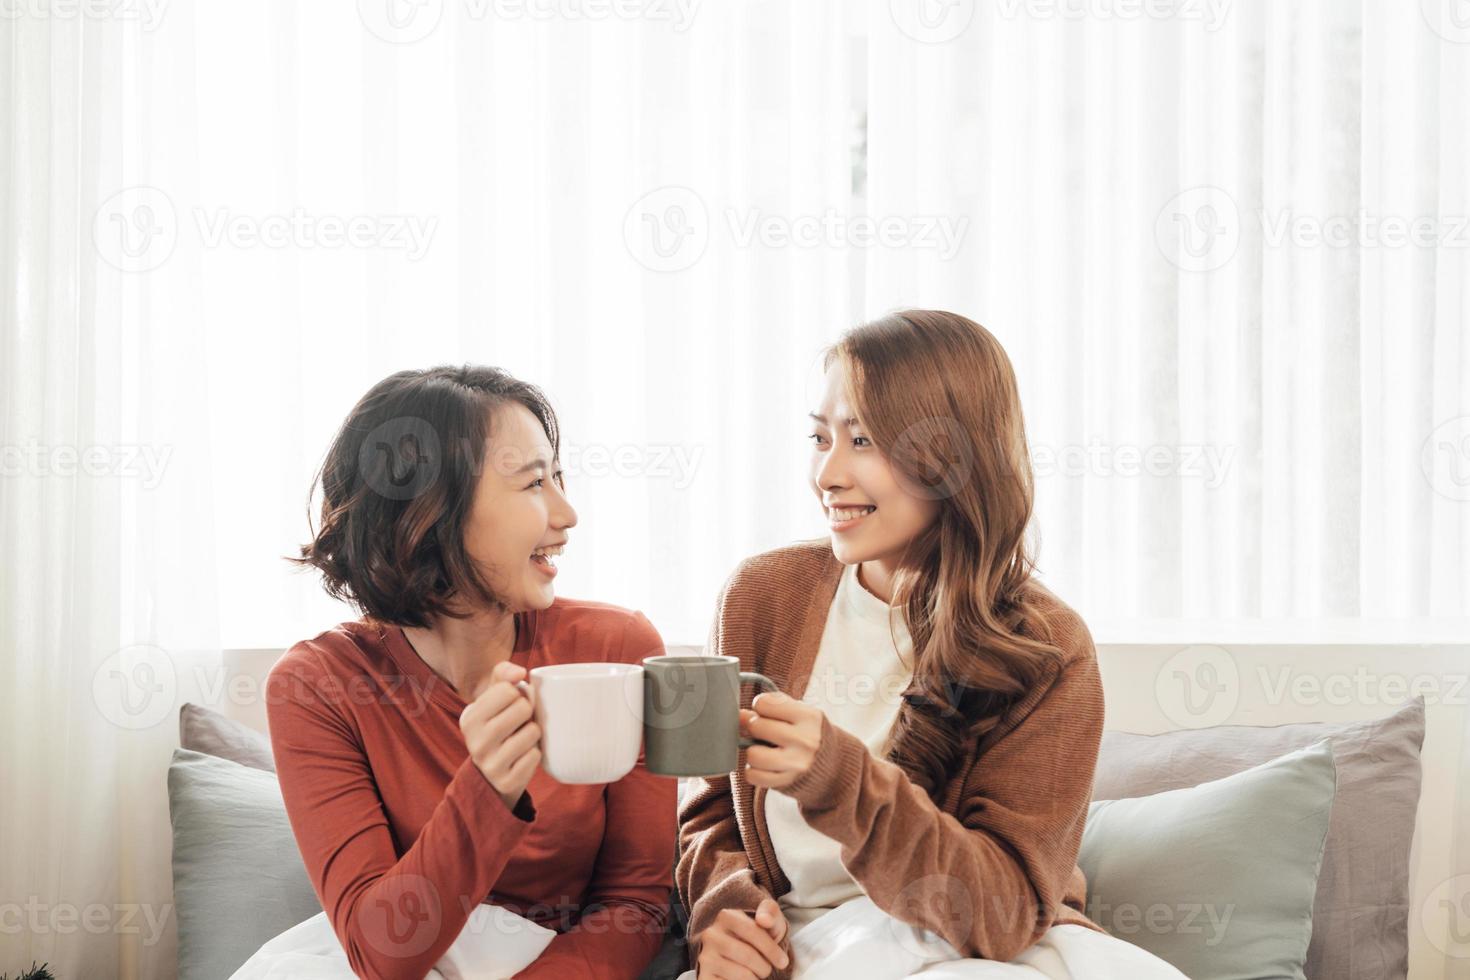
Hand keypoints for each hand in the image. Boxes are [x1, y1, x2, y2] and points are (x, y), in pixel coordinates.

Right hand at [459, 660, 539, 810]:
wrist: (490, 773)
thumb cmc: (496, 724)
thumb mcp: (492, 698)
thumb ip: (503, 675)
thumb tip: (520, 672)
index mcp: (469, 717)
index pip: (508, 689)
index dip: (517, 694)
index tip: (510, 705)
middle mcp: (475, 741)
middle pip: (522, 708)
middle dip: (528, 712)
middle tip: (520, 722)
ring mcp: (489, 764)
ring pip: (532, 732)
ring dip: (533, 733)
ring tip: (521, 738)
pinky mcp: (506, 781)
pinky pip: (535, 757)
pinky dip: (535, 753)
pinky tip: (522, 756)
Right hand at [696, 899, 789, 978]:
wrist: (735, 944)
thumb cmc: (756, 931)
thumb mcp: (766, 917)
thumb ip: (770, 911)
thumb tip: (764, 920)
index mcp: (725, 915)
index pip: (753, 932)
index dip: (772, 949)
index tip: (783, 962)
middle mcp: (710, 935)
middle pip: (748, 956)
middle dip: (765, 966)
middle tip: (767, 968)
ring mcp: (705, 957)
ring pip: (742, 975)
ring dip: (756, 978)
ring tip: (756, 973)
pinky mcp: (704, 976)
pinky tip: (742, 978)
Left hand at [741, 692, 823, 790]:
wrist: (835, 767)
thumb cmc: (809, 734)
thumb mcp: (799, 715)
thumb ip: (771, 708)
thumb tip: (739, 716)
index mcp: (809, 717)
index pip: (764, 703)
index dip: (761, 706)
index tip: (768, 713)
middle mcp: (805, 740)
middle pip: (756, 726)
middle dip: (755, 727)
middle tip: (765, 732)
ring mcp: (797, 763)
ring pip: (753, 754)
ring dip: (754, 751)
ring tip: (765, 750)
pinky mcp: (787, 782)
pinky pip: (753, 775)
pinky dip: (754, 770)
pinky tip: (766, 766)